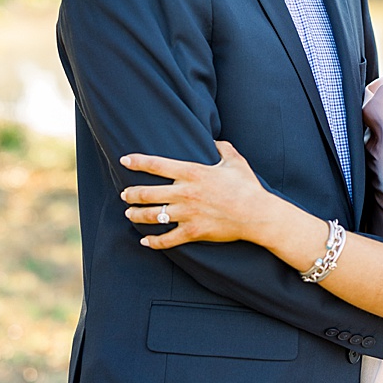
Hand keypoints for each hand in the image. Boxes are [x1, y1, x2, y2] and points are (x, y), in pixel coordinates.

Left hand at [118, 142, 270, 248]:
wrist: (258, 215)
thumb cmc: (247, 187)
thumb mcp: (235, 161)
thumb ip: (223, 147)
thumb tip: (215, 141)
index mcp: (192, 172)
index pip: (157, 165)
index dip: (137, 162)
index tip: (124, 160)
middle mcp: (185, 193)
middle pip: (147, 193)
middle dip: (131, 194)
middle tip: (124, 194)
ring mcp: (187, 213)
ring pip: (152, 216)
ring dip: (136, 215)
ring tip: (129, 213)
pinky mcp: (193, 231)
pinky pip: (167, 239)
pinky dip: (154, 241)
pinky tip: (145, 241)